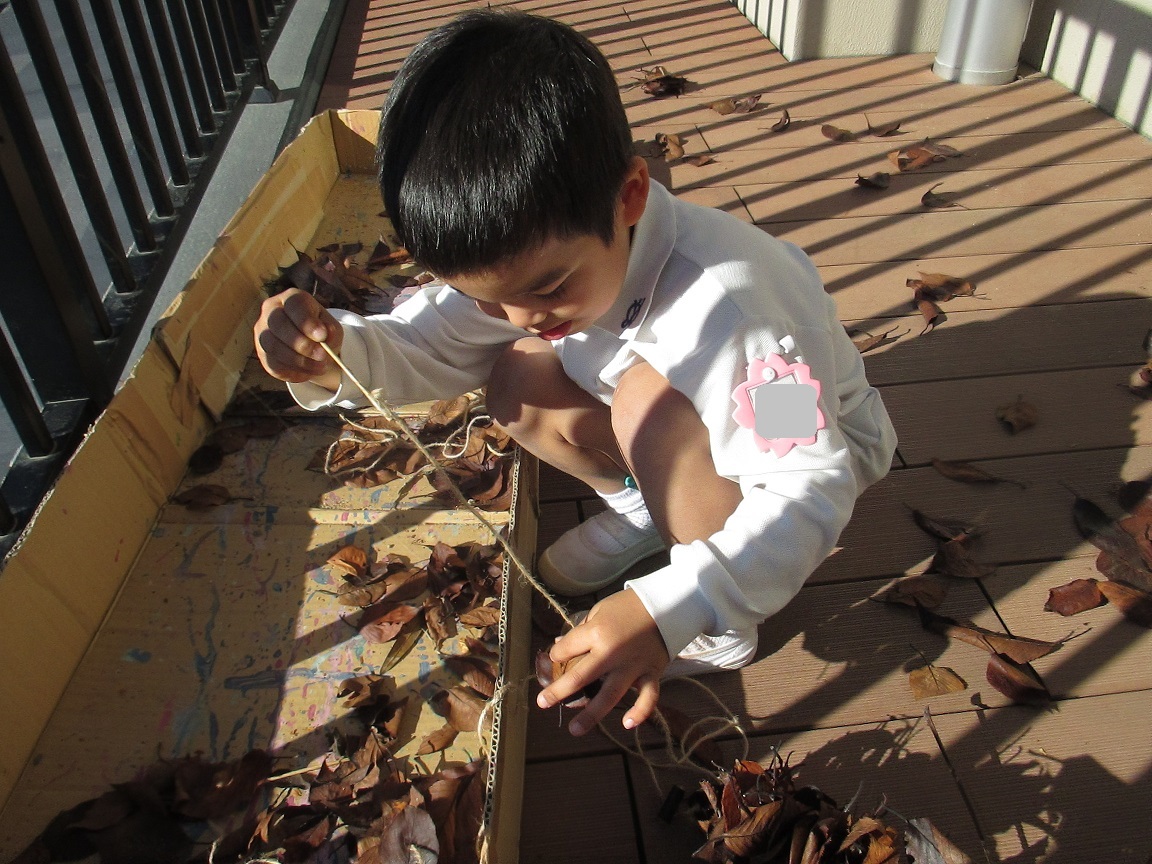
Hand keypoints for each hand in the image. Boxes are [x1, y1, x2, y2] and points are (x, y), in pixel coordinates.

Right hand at [254, 288, 343, 388]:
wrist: (311, 346)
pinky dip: (292, 371)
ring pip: (274, 346)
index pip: (294, 305)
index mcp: (291, 299)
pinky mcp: (262, 353)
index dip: (306, 321)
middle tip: (322, 355)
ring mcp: (262, 332)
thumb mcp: (331, 327)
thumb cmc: (320, 331)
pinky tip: (307, 373)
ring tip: (320, 367)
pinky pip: (273, 364)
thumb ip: (330, 330)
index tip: (322, 336)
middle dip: (302, 343)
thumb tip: (324, 336)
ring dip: (299, 360)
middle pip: (278, 324)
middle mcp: (271, 311)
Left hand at [536, 589, 668, 736]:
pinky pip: (648, 697)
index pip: (567, 650)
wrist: (666, 603)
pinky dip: (640, 712)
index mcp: (596, 633)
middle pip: (580, 678)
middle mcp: (612, 653)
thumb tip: (562, 649)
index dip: (557, 654)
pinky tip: (627, 723)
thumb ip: (582, 631)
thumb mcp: (599, 610)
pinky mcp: (651, 673)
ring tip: (575, 730)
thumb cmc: (628, 605)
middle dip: (558, 692)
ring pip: (609, 695)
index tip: (556, 657)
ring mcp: (632, 666)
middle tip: (543, 703)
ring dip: (591, 715)